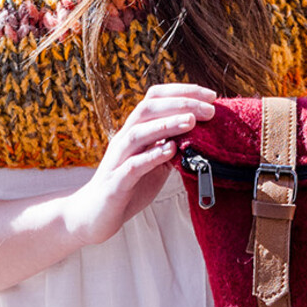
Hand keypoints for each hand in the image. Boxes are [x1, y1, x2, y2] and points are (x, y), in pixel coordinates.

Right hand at [62, 82, 216, 249]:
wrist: (95, 214)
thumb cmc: (129, 185)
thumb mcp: (155, 163)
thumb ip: (172, 147)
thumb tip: (203, 135)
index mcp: (135, 130)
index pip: (155, 99)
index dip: (182, 91)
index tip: (211, 95)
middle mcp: (125, 138)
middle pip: (148, 108)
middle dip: (180, 104)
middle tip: (209, 109)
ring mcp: (118, 159)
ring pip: (138, 133)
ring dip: (165, 124)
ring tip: (190, 121)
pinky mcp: (115, 183)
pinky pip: (132, 166)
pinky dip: (151, 156)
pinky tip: (169, 151)